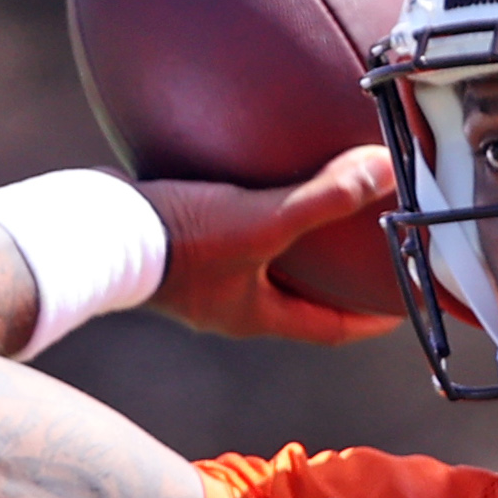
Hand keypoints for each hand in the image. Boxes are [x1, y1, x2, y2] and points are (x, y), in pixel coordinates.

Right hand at [146, 149, 402, 345]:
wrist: (97, 230)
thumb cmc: (181, 241)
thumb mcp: (264, 220)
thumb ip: (325, 198)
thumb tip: (385, 169)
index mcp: (256, 315)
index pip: (331, 328)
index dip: (370, 317)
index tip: (400, 303)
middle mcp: (230, 302)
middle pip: (298, 297)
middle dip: (333, 281)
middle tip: (367, 253)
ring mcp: (201, 274)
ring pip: (261, 262)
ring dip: (291, 243)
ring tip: (319, 208)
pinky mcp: (178, 241)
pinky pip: (228, 229)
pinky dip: (252, 208)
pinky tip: (258, 171)